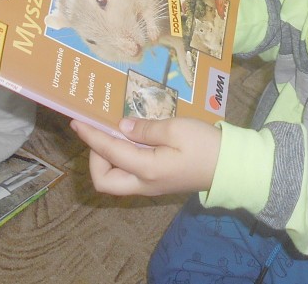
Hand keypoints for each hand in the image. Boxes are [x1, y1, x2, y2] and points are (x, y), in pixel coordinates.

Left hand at [70, 116, 219, 196]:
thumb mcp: (177, 128)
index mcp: (146, 168)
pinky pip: (128, 176)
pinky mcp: (157, 183)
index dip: (90, 136)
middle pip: (104, 181)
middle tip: (102, 133)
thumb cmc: (206, 145)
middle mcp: (144, 183)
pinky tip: (129, 140)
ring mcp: (150, 186)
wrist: (230, 166)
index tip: (77, 122)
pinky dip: (121, 159)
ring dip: (107, 159)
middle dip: (94, 157)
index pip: (109, 151)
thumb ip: (146, 128)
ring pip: (115, 181)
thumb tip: (121, 127)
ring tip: (114, 133)